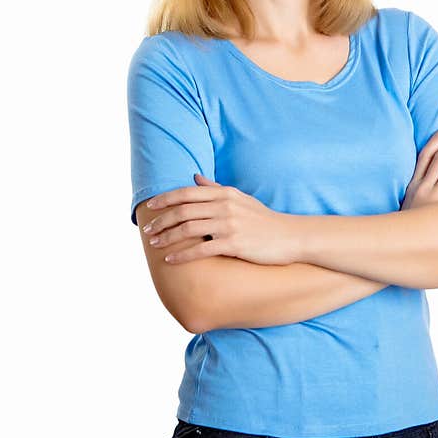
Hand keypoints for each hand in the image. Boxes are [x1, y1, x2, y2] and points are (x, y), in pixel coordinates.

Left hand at [141, 174, 296, 265]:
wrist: (290, 237)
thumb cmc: (264, 220)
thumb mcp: (241, 199)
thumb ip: (216, 189)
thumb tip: (195, 177)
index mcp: (225, 194)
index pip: (187, 193)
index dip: (165, 199)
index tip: (150, 208)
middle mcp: (225, 206)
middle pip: (183, 210)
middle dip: (162, 220)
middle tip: (148, 230)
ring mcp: (229, 224)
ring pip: (188, 228)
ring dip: (167, 237)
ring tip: (154, 244)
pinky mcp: (234, 244)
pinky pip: (201, 249)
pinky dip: (182, 254)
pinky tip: (170, 259)